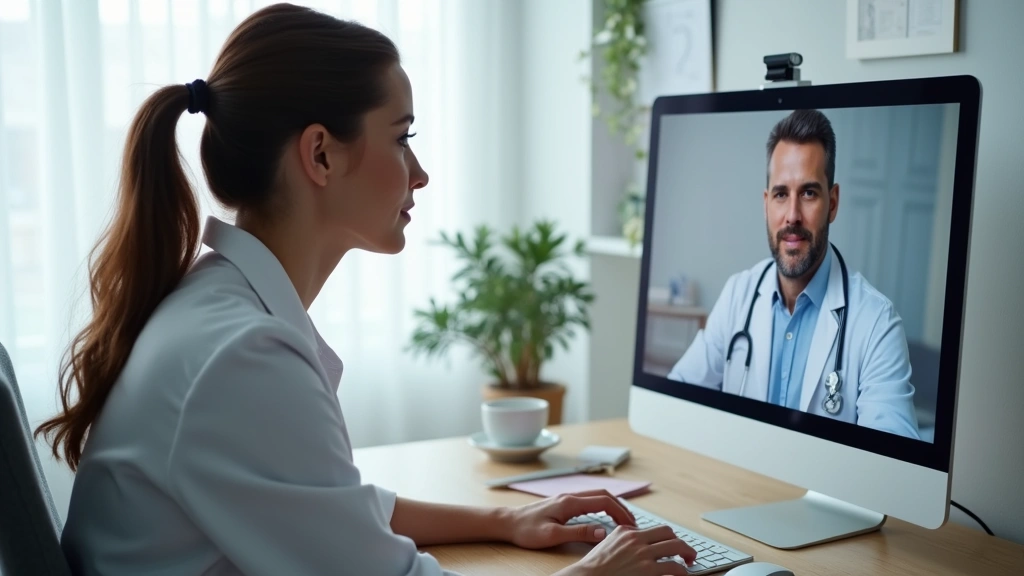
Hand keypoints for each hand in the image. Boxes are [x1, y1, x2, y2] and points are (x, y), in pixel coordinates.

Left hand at [506, 489, 637, 549]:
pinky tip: (605, 517)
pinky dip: (602, 506)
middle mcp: (570, 496)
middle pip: (604, 495)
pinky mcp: (564, 503)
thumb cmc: (527, 530)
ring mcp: (567, 498)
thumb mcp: (553, 535)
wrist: (508, 522)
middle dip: (621, 507)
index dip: (620, 512)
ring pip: (597, 495)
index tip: (631, 525)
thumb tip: (603, 532)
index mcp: (570, 502)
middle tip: (632, 524)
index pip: (603, 501)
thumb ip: (579, 532)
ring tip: (623, 521)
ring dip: (612, 505)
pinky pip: (589, 500)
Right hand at [566, 524, 697, 575]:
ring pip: (677, 548)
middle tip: (688, 554)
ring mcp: (644, 556)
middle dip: (682, 544)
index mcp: (627, 532)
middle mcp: (637, 540)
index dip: (670, 538)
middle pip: (670, 535)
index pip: (657, 529)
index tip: (674, 545)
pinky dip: (682, 572)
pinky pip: (674, 568)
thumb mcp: (608, 543)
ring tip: (689, 564)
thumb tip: (639, 540)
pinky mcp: (649, 572)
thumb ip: (625, 538)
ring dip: (687, 556)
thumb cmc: (594, 567)